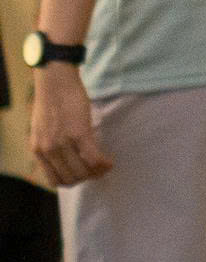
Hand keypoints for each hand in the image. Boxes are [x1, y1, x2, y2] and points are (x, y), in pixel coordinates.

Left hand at [30, 63, 113, 187]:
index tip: (82, 174)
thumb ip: (49, 145)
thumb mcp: (41, 129)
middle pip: (72, 178)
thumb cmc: (51, 100)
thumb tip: (63, 158)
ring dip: (98, 172)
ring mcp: (63, 143)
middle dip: (87, 178)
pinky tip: (110, 161)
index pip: (55, 180)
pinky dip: (104, 164)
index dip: (72, 181)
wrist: (55, 80)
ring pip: (84, 171)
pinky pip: (94, 158)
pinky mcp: (79, 133)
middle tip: (97, 170)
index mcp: (38, 150)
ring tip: (105, 165)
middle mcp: (49, 150)